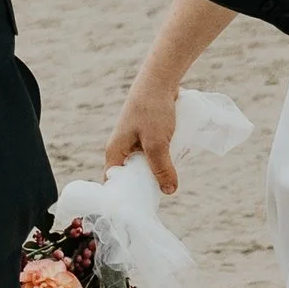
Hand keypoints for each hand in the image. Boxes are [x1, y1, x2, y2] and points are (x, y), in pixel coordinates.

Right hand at [106, 78, 180, 193]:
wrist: (160, 80)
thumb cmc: (153, 110)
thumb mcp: (157, 143)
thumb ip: (162, 168)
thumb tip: (168, 191)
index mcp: (115, 152)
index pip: (114, 183)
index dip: (126, 196)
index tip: (142, 206)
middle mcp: (121, 149)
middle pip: (131, 177)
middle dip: (145, 185)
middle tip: (162, 193)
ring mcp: (134, 143)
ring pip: (144, 166)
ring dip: (156, 171)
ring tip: (170, 180)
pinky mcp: (146, 137)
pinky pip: (152, 155)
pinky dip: (162, 160)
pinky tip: (174, 163)